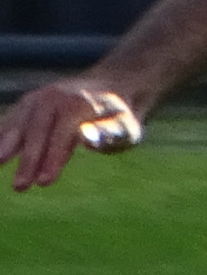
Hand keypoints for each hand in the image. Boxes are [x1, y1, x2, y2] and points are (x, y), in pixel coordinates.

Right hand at [5, 80, 143, 193]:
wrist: (111, 88)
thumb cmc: (120, 117)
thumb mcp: (127, 127)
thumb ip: (109, 133)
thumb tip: (86, 138)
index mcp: (80, 103)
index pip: (62, 134)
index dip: (52, 158)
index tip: (44, 182)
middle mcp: (55, 97)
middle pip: (37, 130)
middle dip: (28, 160)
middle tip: (20, 187)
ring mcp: (39, 98)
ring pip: (19, 124)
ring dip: (6, 146)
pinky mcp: (28, 103)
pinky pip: (12, 120)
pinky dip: (1, 135)